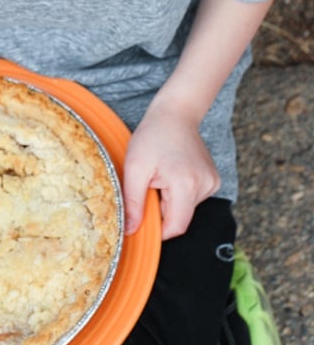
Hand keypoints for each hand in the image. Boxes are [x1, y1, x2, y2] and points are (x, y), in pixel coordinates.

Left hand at [122, 105, 220, 239]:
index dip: (156, 228)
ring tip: (161, 174)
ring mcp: (212, 182)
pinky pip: (192, 198)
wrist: (175, 113)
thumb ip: (133, 202)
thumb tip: (130, 231)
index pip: (174, 228)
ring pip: (185, 209)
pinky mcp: (213, 180)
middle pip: (180, 219)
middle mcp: (205, 186)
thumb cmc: (152, 136)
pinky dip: (179, 192)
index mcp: (187, 185)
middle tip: (150, 185)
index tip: (142, 213)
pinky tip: (173, 172)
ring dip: (169, 199)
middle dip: (161, 209)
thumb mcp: (134, 168)